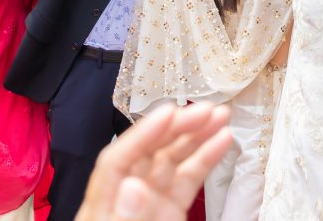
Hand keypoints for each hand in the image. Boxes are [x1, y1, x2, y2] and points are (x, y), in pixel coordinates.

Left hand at [74, 102, 231, 220]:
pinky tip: (222, 143)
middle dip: (177, 130)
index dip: (142, 135)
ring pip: (171, 164)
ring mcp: (148, 208)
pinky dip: (204, 161)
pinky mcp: (168, 215)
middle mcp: (124, 203)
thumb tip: (134, 186)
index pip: (118, 163)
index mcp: (101, 212)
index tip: (169, 113)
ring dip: (195, 137)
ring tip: (221, 117)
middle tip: (207, 111)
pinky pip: (186, 183)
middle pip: (147, 157)